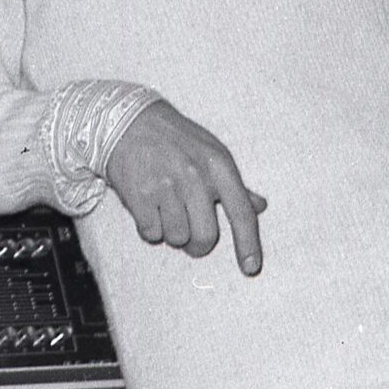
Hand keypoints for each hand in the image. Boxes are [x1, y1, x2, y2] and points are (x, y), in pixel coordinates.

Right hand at [102, 101, 267, 276]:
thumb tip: (260, 206)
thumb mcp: (210, 152)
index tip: (251, 267)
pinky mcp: (139, 195)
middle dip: (197, 245)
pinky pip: (151, 233)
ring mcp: (166, 186)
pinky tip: (147, 207)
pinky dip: (149, 227)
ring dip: (170, 232)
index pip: (241, 212)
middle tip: (190, 236)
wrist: (127, 120)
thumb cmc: (175, 139)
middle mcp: (194, 176)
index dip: (248, 244)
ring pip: (176, 238)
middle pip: (205, 237)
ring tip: (164, 209)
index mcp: (218, 165)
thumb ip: (233, 184)